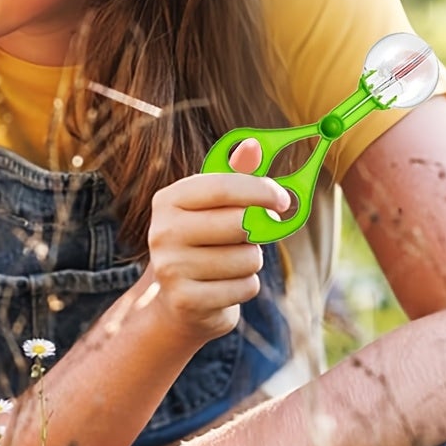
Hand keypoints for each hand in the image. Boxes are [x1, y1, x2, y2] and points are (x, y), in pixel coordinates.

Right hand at [141, 138, 289, 345]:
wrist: (177, 301)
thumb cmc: (205, 242)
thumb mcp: (215, 207)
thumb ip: (234, 176)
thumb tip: (251, 144)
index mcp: (168, 200)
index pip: (222, 186)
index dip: (260, 190)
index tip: (283, 200)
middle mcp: (162, 232)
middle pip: (240, 223)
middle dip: (257, 232)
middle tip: (251, 236)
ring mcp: (170, 268)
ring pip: (247, 259)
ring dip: (251, 262)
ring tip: (230, 264)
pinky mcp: (186, 300)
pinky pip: (244, 287)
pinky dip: (245, 287)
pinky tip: (225, 286)